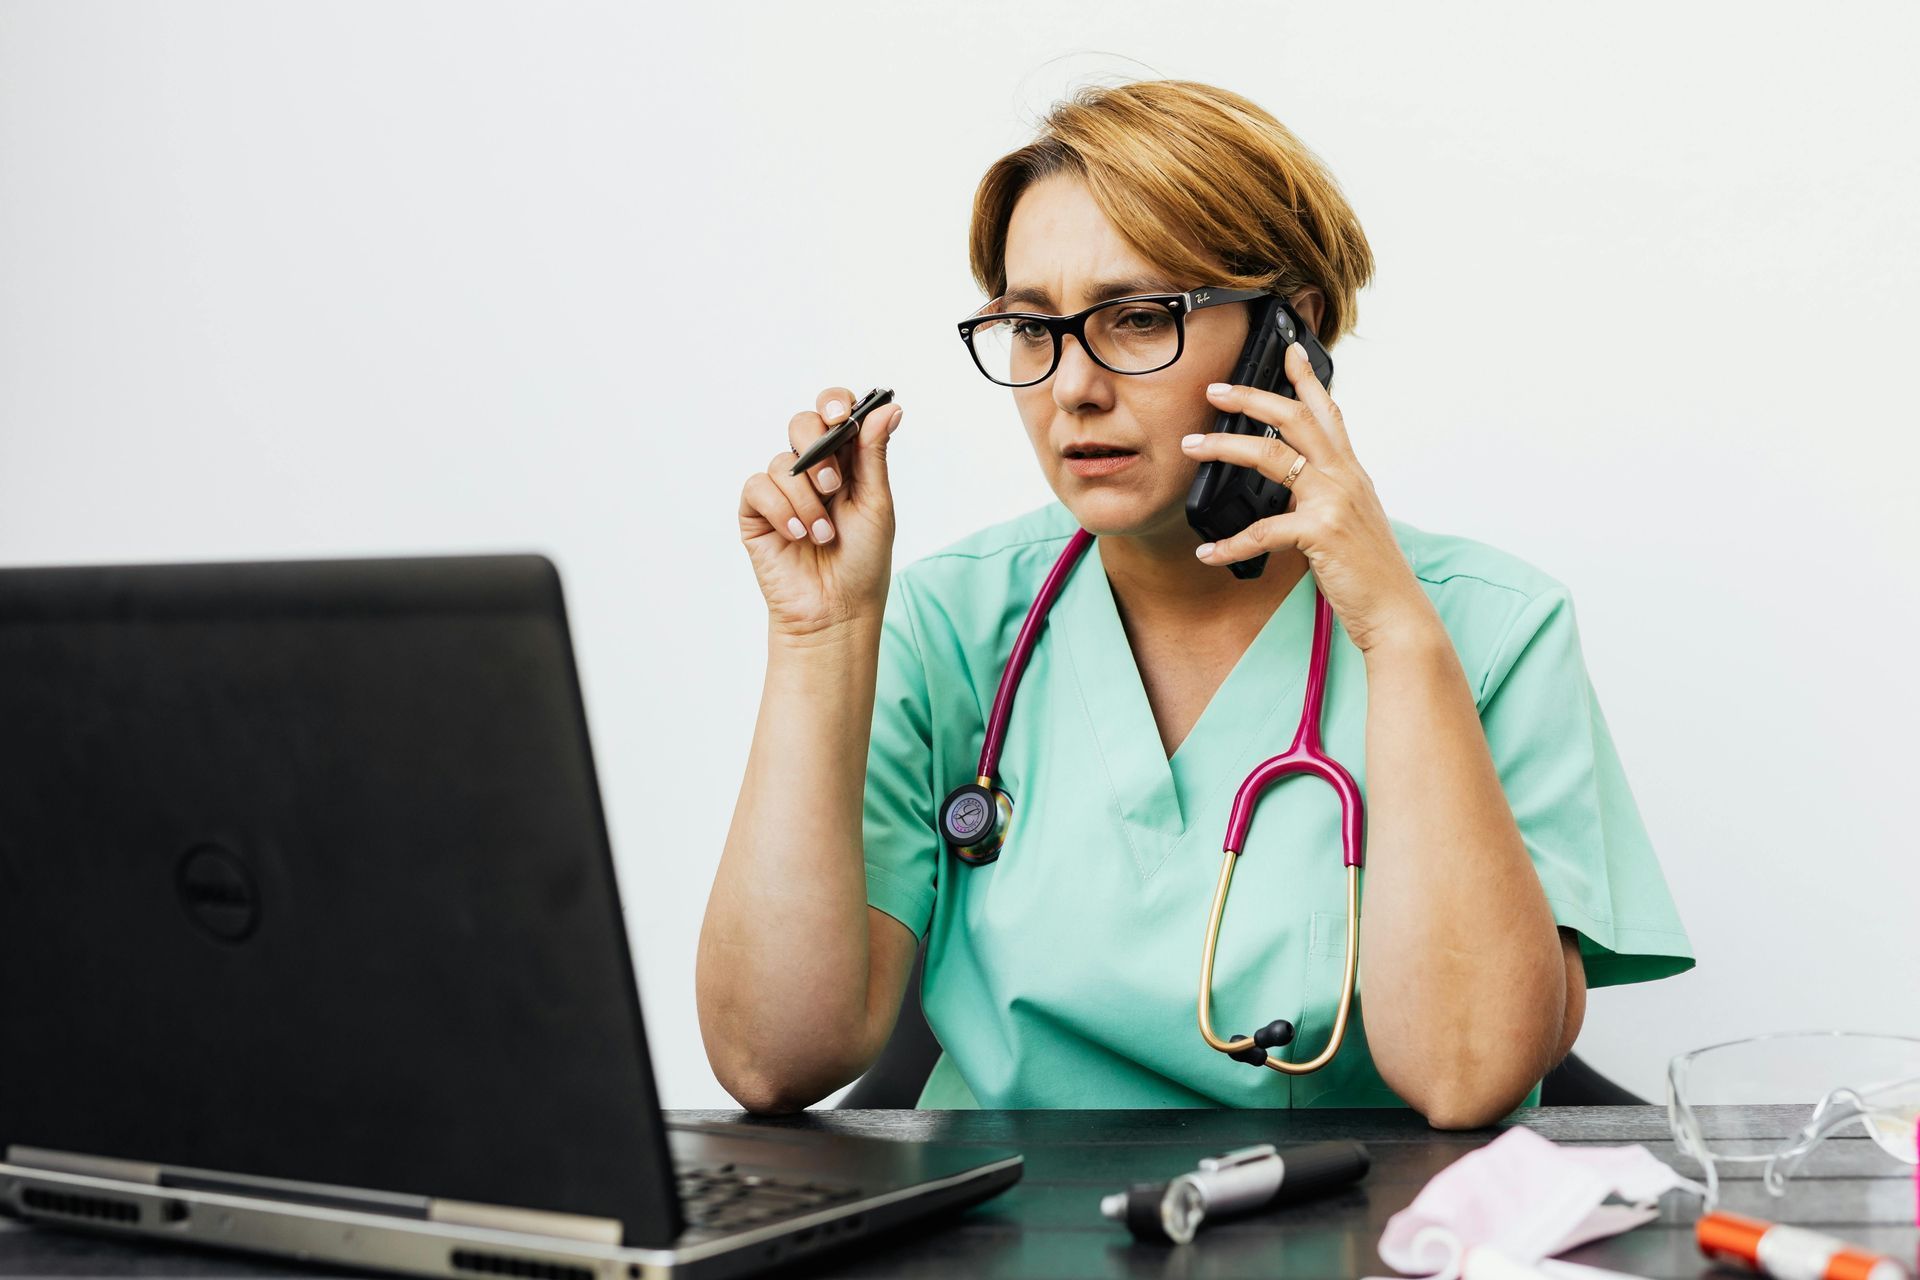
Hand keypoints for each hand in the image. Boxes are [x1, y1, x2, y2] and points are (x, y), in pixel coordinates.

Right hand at [738, 387, 904, 640]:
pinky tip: (796, 535)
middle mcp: (812, 471)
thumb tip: (889, 408)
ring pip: (782, 462)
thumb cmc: (861, 562)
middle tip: (834, 485)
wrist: (836, 610)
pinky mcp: (756, 513)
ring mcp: (782, 491)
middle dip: (818, 449)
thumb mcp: (876, 503)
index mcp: (845, 462)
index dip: (834, 402)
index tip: (841, 412)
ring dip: (807, 500)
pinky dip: (780, 510)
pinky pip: (758, 488)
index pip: (834, 413)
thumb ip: (874, 453)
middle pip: (801, 424)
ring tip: (823, 534)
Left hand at [1181, 343, 1438, 654]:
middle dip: (1252, 396)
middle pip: (1294, 418)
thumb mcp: (1351, 521)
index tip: (1288, 350)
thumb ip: (1324, 498)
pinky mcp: (1322, 532)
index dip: (1307, 379)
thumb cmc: (1370, 572)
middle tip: (1215, 388)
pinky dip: (1230, 543)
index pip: (1329, 412)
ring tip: (1191, 446)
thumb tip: (1292, 492)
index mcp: (1350, 472)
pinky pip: (1263, 531)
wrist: (1396, 611)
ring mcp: (1334, 501)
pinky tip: (1208, 552)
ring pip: (1271, 456)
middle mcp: (1344, 477)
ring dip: (1224, 447)